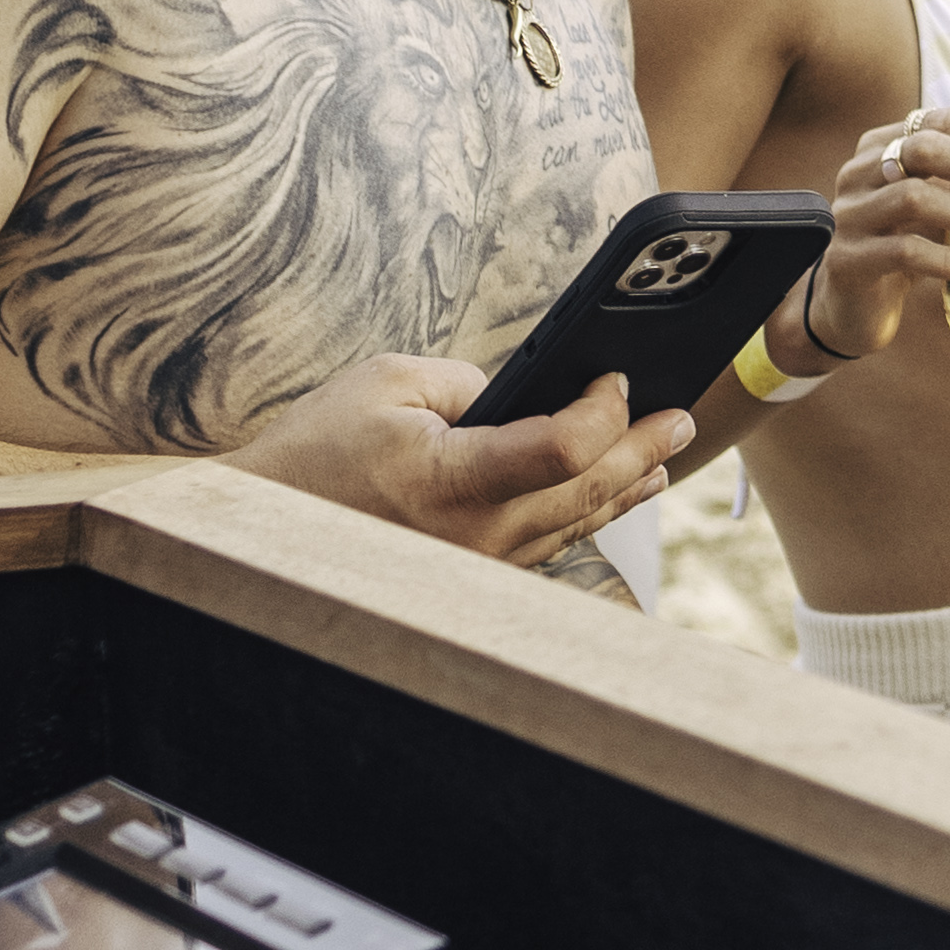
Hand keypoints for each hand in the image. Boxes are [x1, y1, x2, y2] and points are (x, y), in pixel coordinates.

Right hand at [234, 354, 691, 565]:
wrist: (268, 531)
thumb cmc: (321, 448)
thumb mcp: (388, 382)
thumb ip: (470, 382)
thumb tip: (530, 392)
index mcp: (450, 479)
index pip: (562, 449)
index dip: (603, 409)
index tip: (615, 374)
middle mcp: (473, 534)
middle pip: (585, 490)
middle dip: (642, 446)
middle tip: (681, 415)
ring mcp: (476, 564)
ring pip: (574, 522)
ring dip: (628, 484)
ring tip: (665, 452)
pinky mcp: (473, 575)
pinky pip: (547, 541)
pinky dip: (587, 510)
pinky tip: (615, 491)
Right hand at [804, 99, 949, 357]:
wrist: (855, 304)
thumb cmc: (914, 237)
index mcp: (886, 142)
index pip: (943, 117)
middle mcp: (863, 170)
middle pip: (925, 148)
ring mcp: (851, 214)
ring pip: (914, 197)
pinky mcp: (849, 260)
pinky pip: (903, 251)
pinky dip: (948, 259)